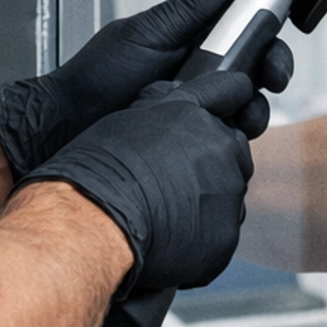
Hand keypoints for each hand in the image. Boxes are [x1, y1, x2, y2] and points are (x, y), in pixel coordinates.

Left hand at [0, 0, 292, 179]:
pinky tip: (224, 137)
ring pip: (249, 107)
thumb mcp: (145, 33)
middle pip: (258, 71)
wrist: (66, 126)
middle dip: (273, 73)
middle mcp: (203, 75)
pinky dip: (234, 139)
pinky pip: (228, 140)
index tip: (274, 41)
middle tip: (271, 80)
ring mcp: (200, 109)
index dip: (268, 36)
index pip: (247, 33)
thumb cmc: (97, 75)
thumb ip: (190, 8)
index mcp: (195, 42)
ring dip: (255, 110)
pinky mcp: (194, 142)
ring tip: (240, 116)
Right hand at [17, 67, 256, 294]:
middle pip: (232, 150)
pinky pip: (221, 233)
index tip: (230, 106)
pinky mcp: (226, 232)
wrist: (93, 222)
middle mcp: (218, 144)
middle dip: (212, 163)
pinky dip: (201, 237)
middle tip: (173, 182)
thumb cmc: (96, 172)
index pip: (231, 90)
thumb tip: (175, 96)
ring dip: (206, 201)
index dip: (229, 100)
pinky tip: (170, 237)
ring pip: (228, 193)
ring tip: (165, 213)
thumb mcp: (126, 119)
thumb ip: (161, 105)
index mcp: (192, 112)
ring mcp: (227, 189)